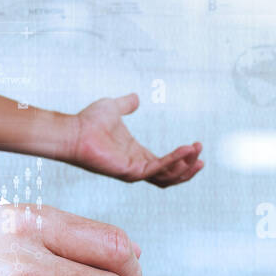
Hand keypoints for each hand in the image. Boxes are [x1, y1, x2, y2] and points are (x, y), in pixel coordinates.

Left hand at [70, 93, 202, 187]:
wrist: (74, 130)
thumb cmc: (89, 122)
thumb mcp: (114, 108)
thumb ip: (127, 104)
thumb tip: (136, 98)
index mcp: (136, 154)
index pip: (166, 163)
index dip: (183, 157)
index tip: (196, 146)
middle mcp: (137, 166)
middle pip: (171, 174)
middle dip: (188, 166)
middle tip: (201, 154)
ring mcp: (134, 172)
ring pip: (167, 177)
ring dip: (185, 167)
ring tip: (197, 152)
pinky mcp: (130, 172)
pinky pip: (158, 169)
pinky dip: (174, 161)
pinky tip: (186, 149)